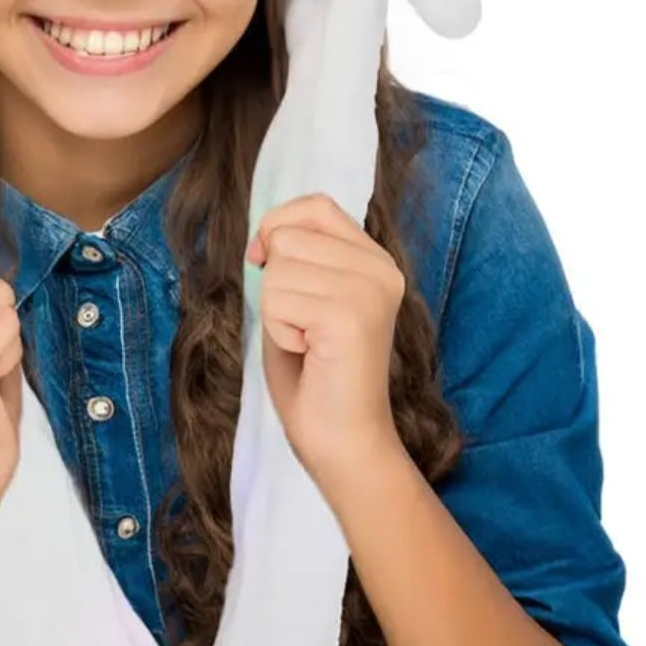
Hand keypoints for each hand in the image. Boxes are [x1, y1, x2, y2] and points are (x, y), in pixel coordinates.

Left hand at [245, 192, 403, 482]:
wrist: (343, 441)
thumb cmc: (315, 376)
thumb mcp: (301, 299)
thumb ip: (294, 259)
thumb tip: (264, 231)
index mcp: (375, 259)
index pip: (314, 205)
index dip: (277, 227)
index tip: (266, 265)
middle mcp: (381, 268)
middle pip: (287, 236)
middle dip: (274, 284)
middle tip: (303, 328)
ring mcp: (370, 289)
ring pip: (277, 270)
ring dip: (276, 312)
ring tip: (308, 343)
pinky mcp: (351, 315)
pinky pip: (276, 300)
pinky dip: (280, 333)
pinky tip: (309, 354)